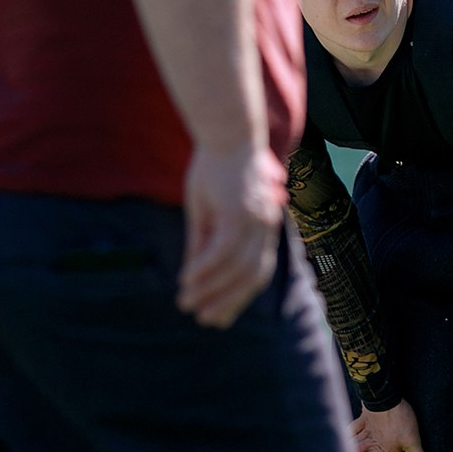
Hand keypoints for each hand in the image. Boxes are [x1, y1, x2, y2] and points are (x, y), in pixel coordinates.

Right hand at [180, 143, 283, 328]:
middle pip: (252, 276)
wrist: (227, 130)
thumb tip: (192, 272)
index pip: (257, 270)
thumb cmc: (216, 164)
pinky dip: (204, 269)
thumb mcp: (206, 208)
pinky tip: (187, 280)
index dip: (240, 295)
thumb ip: (202, 240)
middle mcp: (265, 226)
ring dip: (211, 289)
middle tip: (207, 321)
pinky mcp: (239, 212)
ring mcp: (255, 220)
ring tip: (188, 304)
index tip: (221, 315)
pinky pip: (221, 251)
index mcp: (264, 225)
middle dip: (229, 301)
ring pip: (236, 268)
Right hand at [351, 400, 434, 451]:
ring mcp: (366, 431)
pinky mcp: (364, 419)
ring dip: (348, 450)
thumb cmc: (400, 421)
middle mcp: (370, 443)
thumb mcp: (413, 442)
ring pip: (353, 443)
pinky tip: (343, 435)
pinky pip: (352, 429)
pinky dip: (347, 433)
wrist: (386, 397)